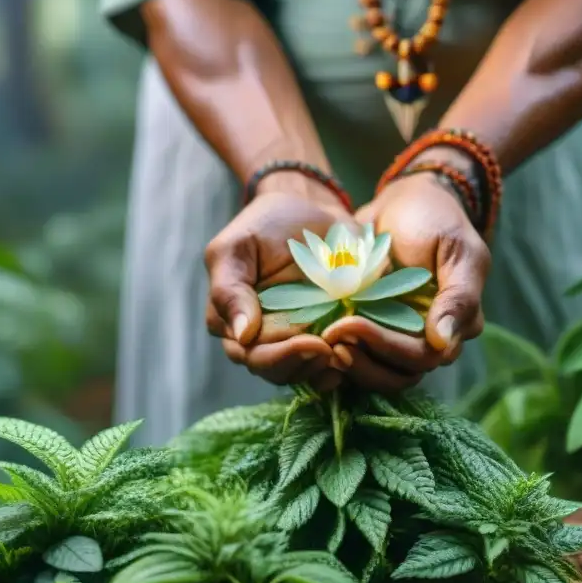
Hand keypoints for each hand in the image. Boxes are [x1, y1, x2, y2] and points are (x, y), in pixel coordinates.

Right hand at [205, 185, 353, 386]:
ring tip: (345, 354)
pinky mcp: (322, 337)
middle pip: (277, 371)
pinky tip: (352, 360)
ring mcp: (292, 340)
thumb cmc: (267, 224)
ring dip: (323, 370)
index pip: (252, 355)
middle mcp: (260, 338)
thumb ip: (230, 290)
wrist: (310, 209)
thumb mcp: (237, 247)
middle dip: (305, 365)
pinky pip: (326, 366)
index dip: (280, 356)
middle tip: (331, 349)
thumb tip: (242, 334)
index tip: (311, 343)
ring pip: (302, 374)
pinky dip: (340, 368)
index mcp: (232, 321)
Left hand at [328, 172, 489, 390]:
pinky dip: (341, 356)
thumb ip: (459, 296)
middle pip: (399, 374)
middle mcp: (429, 340)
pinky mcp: (374, 333)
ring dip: (351, 364)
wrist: (405, 202)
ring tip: (324, 342)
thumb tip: (443, 344)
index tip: (351, 324)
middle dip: (364, 359)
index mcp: (456, 325)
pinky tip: (319, 343)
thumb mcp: (458, 251)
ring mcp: (400, 338)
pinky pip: (361, 359)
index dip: (387, 347)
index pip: (423, 356)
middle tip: (331, 336)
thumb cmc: (437, 221)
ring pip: (379, 374)